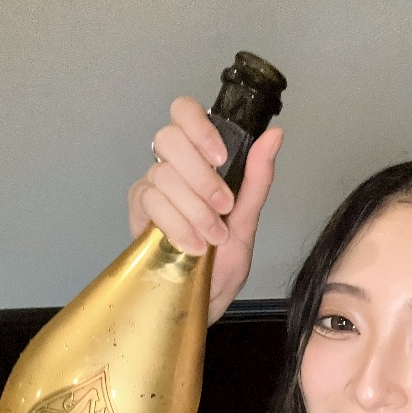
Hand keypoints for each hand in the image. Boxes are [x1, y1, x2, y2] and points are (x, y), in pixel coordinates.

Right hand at [128, 97, 282, 325]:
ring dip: (195, 209)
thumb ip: (257, 178)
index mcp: (199, 159)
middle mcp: (172, 167)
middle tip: (223, 207)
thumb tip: (274, 136)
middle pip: (169, 138)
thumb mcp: (248, 221)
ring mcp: (151, 187)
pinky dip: (177, 224)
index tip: (221, 158)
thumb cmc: (223, 264)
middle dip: (202, 176)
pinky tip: (193, 245)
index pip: (184, 112)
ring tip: (213, 237)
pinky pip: (151, 201)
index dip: (199, 127)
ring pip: (164, 175)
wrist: (204, 300)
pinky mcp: (137, 211)